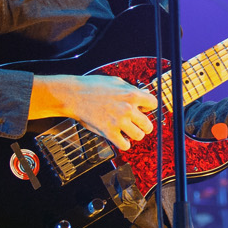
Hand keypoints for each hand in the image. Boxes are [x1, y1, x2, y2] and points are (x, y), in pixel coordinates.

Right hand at [32, 73, 156, 150]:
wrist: (73, 95)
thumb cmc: (92, 86)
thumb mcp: (116, 82)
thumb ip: (131, 89)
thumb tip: (143, 93)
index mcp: (131, 94)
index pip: (154, 104)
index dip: (149, 108)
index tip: (143, 109)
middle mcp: (128, 109)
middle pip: (148, 125)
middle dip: (144, 125)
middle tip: (138, 124)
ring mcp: (118, 121)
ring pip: (139, 136)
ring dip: (135, 135)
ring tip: (129, 131)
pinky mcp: (108, 132)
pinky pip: (125, 145)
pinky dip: (124, 144)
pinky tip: (121, 138)